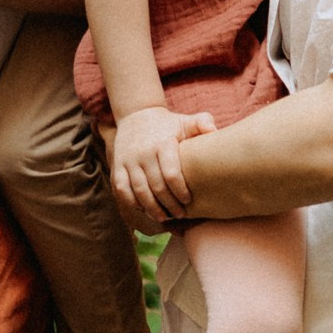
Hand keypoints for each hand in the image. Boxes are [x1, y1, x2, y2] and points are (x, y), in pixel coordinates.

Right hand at [110, 106, 214, 226]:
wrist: (136, 115)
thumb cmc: (168, 125)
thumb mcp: (185, 121)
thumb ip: (202, 123)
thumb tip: (214, 131)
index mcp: (163, 143)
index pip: (171, 173)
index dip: (180, 191)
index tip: (188, 201)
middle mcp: (144, 152)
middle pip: (156, 186)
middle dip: (169, 204)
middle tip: (180, 214)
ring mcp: (129, 160)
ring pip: (139, 191)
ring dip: (152, 208)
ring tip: (164, 217)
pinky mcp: (118, 165)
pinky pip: (122, 189)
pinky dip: (132, 202)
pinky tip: (144, 209)